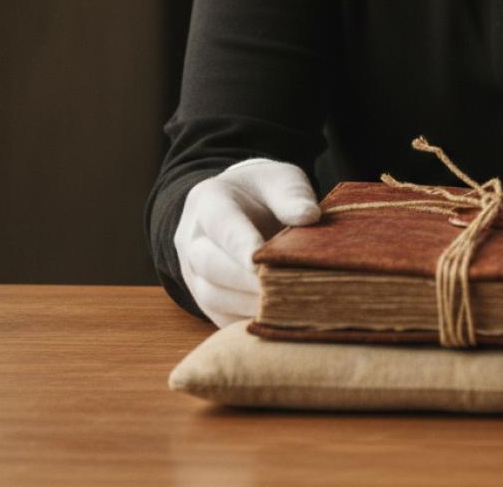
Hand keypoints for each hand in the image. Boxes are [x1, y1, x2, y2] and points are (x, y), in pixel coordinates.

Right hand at [174, 157, 320, 327]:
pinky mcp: (205, 298)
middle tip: (284, 291)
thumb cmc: (265, 192)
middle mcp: (193, 238)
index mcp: (209, 201)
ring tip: (286, 309)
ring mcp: (193, 272)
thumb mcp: (281, 179)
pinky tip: (277, 322)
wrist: (242, 205)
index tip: (261, 265)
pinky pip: (220, 316)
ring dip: (248, 305)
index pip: (222, 225)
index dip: (241, 246)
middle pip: (212, 264)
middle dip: (247, 281)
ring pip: (212, 296)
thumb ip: (292, 195)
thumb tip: (309, 217)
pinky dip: (247, 323)